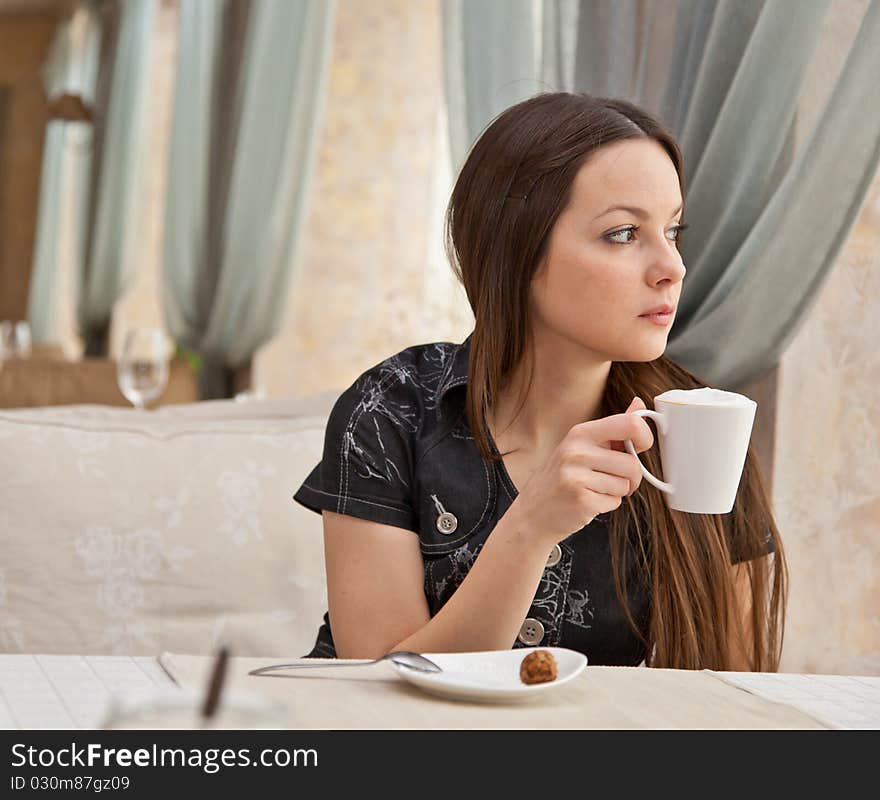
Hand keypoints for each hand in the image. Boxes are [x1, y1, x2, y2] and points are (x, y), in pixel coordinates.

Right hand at [510, 397, 653, 545]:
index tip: (640, 448)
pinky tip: (589, 501)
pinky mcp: (581, 501)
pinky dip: (608, 505)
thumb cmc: (563, 476)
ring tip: (595, 489)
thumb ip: (614, 427)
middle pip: (633, 464)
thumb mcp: (583, 445)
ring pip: (625, 485)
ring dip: (617, 492)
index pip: (630, 424)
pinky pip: (615, 502)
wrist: (534, 510)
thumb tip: (640, 404)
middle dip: (631, 477)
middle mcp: (577, 451)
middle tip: (614, 479)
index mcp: (581, 433)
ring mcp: (577, 477)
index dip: (645, 437)